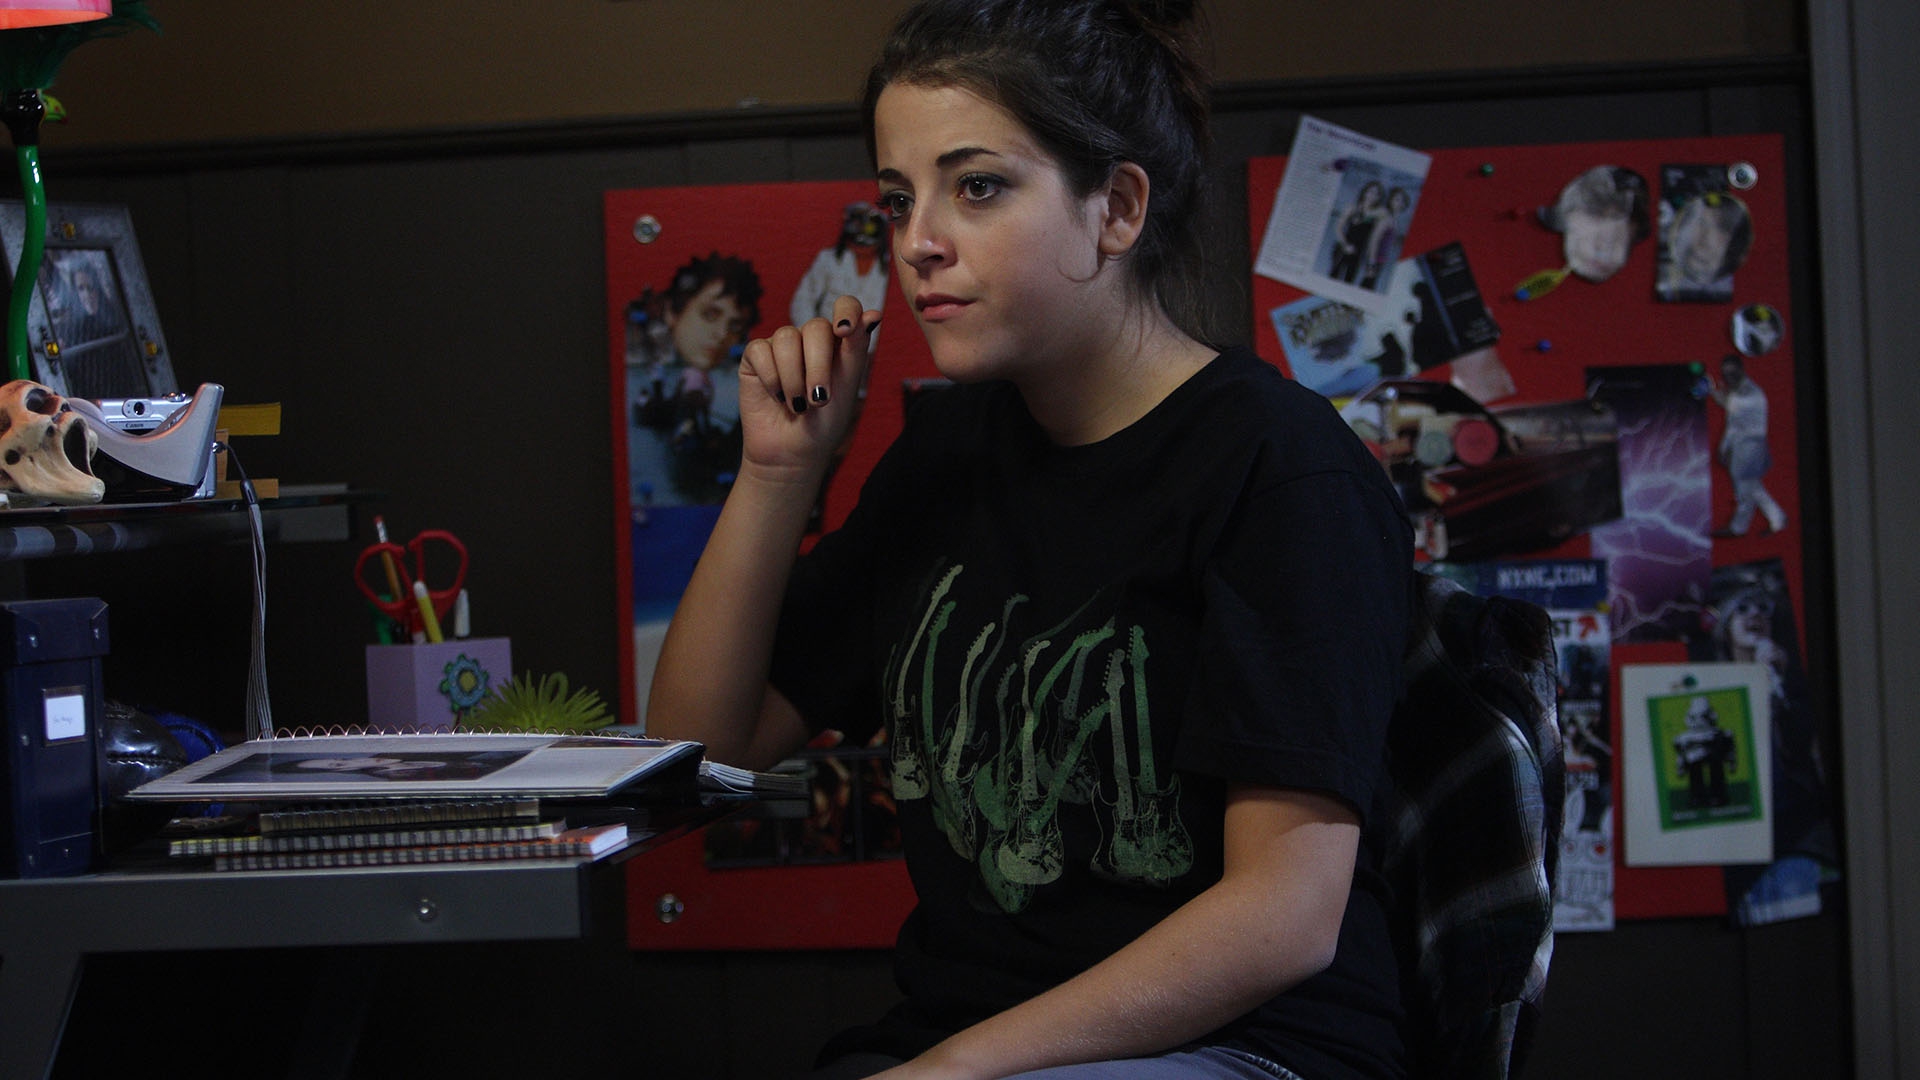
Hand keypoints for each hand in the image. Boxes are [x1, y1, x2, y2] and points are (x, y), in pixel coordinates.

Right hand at [737, 293, 880, 483]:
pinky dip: (771, 378)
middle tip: (819, 400)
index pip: (846, 306)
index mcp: (839, 342)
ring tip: (797, 406)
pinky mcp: (755, 357)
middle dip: (818, 366)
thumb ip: (856, 349)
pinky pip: (760, 350)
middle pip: (815, 327)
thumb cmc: (825, 424)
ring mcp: (781, 346)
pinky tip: (776, 397)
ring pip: (785, 337)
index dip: (845, 311)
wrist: (792, 454)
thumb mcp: (846, 387)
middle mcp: (810, 339)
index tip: (844, 332)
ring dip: (793, 378)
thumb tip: (874, 313)